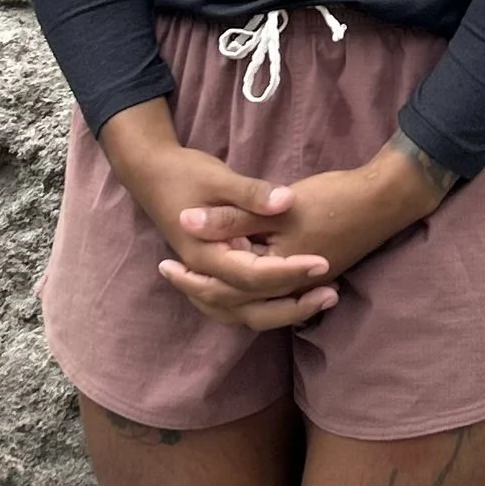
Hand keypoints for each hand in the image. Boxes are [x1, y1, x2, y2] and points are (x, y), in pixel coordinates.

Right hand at [97, 105, 332, 331]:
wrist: (152, 173)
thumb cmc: (184, 173)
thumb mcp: (219, 177)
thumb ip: (251, 193)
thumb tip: (286, 201)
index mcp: (205, 254)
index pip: (252, 276)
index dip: (288, 272)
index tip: (322, 263)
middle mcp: (205, 274)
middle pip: (250, 306)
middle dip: (293, 303)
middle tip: (332, 291)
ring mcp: (208, 276)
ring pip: (244, 313)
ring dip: (282, 312)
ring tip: (322, 300)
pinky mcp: (216, 272)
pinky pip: (240, 304)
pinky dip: (266, 307)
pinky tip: (295, 301)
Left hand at [157, 144, 445, 325]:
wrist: (383, 199)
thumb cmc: (332, 200)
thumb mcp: (276, 207)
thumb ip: (232, 218)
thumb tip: (185, 220)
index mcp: (277, 274)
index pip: (226, 289)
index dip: (194, 278)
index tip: (167, 264)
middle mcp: (289, 288)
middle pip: (237, 306)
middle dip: (203, 293)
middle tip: (172, 273)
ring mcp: (303, 284)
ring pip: (254, 305)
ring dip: (224, 294)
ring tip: (196, 279)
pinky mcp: (310, 275)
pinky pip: (269, 295)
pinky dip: (246, 289)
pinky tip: (236, 272)